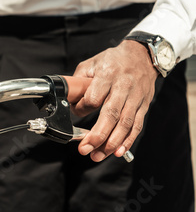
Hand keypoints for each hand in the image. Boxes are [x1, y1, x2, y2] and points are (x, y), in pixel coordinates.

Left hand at [72, 40, 158, 161]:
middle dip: (97, 135)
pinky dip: (127, 141)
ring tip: (97, 155)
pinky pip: (136, 126)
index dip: (82, 108)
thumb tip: (68, 99)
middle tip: (85, 149)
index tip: (75, 111)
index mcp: (108, 75)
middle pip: (110, 115)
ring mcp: (135, 98)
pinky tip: (117, 152)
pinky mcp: (143, 106)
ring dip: (111, 143)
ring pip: (124, 124)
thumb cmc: (113, 60)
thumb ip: (78, 80)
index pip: (94, 97)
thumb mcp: (92, 63)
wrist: (143, 56)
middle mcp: (123, 88)